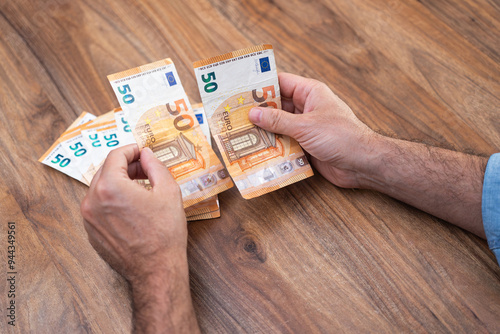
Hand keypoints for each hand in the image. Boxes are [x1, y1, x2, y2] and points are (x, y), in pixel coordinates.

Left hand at [80, 144, 186, 281]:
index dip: (131, 150)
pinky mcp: (91, 233)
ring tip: (141, 189)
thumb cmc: (164, 234)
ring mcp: (89, 219)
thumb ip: (155, 165)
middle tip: (145, 169)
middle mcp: (92, 201)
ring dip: (119, 182)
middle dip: (125, 166)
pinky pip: (99, 207)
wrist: (156, 270)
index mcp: (110, 187)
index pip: (115, 156)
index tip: (142, 151)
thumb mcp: (168, 191)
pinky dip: (112, 200)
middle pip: (106, 170)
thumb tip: (146, 154)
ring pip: (101, 188)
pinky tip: (132, 208)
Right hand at [249, 72, 377, 187]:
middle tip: (233, 116)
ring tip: (239, 134)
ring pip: (278, 126)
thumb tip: (253, 113)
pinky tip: (255, 150)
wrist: (362, 164)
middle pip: (276, 106)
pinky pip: (284, 143)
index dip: (260, 84)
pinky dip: (271, 146)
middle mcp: (306, 108)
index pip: (280, 82)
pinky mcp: (305, 146)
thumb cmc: (340, 136)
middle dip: (257, 111)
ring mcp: (305, 128)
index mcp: (310, 93)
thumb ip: (278, 120)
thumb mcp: (306, 126)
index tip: (239, 88)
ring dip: (263, 131)